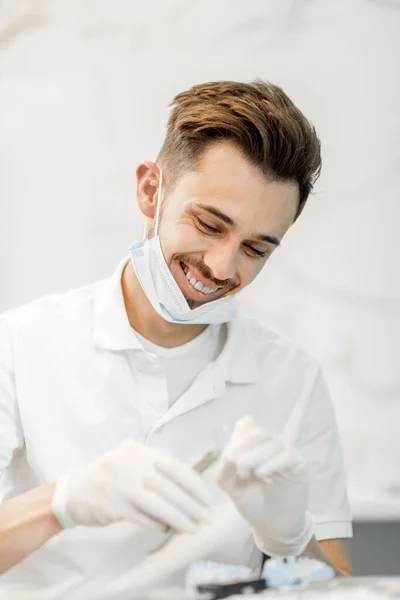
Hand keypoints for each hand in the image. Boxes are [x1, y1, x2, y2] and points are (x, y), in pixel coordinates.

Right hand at [52, 439, 211, 533]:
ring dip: (181, 519)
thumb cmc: (108, 476)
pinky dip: (160, 524)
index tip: (208, 498)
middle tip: (208, 518)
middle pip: (171, 488)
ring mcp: (123, 485)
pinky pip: (145, 518)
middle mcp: (133, 465)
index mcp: (139, 451)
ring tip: (195, 528)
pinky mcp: (116, 506)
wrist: (72, 490)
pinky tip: (169, 529)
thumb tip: (188, 490)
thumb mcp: (130, 461)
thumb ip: (155, 470)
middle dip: (193, 505)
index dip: (195, 485)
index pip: (175, 467)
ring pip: (161, 505)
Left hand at [216, 416, 313, 556]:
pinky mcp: (299, 466)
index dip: (236, 438)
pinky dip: (271, 463)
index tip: (229, 459)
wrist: (274, 527)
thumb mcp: (232, 487)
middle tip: (238, 469)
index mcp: (254, 446)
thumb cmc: (253, 503)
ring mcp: (286, 454)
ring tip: (247, 476)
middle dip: (243, 446)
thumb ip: (225, 471)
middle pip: (258, 431)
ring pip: (272, 442)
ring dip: (254, 457)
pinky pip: (287, 455)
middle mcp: (270, 445)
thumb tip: (227, 456)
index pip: (246, 425)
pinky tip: (261, 475)